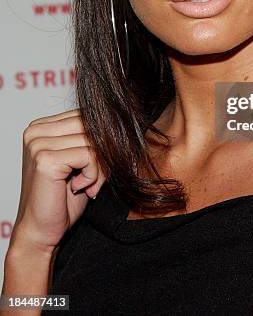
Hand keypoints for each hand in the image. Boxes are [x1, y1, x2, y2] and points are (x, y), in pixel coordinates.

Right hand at [9, 109, 105, 253]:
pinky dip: (93, 174)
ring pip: (93, 140)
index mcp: (41, 127)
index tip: (101, 164)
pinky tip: (79, 187)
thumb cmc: (62, 199)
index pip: (86, 115)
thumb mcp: (80, 161)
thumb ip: (91, 138)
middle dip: (103, 152)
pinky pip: (89, 155)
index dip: (101, 138)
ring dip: (100, 167)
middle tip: (97, 178)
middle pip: (91, 125)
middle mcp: (36, 131)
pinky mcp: (45, 160)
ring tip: (88, 184)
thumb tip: (121, 121)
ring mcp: (38, 144)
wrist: (41, 232)